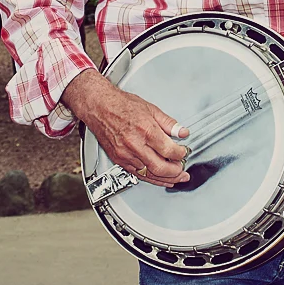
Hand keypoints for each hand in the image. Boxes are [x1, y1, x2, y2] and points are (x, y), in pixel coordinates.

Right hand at [61, 68, 189, 186]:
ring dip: (164, 179)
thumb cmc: (121, 105)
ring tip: (175, 179)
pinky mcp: (119, 159)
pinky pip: (137, 174)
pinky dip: (150, 178)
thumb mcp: (151, 109)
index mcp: (146, 130)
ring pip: (149, 174)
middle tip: (183, 171)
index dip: (181, 154)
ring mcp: (125, 154)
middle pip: (160, 167)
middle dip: (175, 172)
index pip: (169, 150)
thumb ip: (169, 123)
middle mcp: (135, 145)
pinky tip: (158, 178)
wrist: (99, 107)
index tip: (184, 153)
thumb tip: (183, 132)